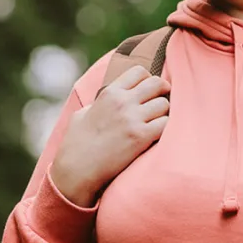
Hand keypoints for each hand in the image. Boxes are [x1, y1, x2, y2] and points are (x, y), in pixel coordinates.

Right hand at [51, 66, 169, 206]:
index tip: (149, 90)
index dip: (148, 79)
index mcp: (109, 93)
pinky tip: (157, 135)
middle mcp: (123, 102)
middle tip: (160, 103)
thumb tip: (107, 100)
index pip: (139, 71)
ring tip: (157, 122)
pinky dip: (165, 128)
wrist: (77, 170)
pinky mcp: (141, 137)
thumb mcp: (83, 114)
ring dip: (164, 113)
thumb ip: (99, 104)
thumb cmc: (76, 144)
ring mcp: (133, 118)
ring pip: (164, 104)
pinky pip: (166, 123)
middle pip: (157, 83)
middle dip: (163, 91)